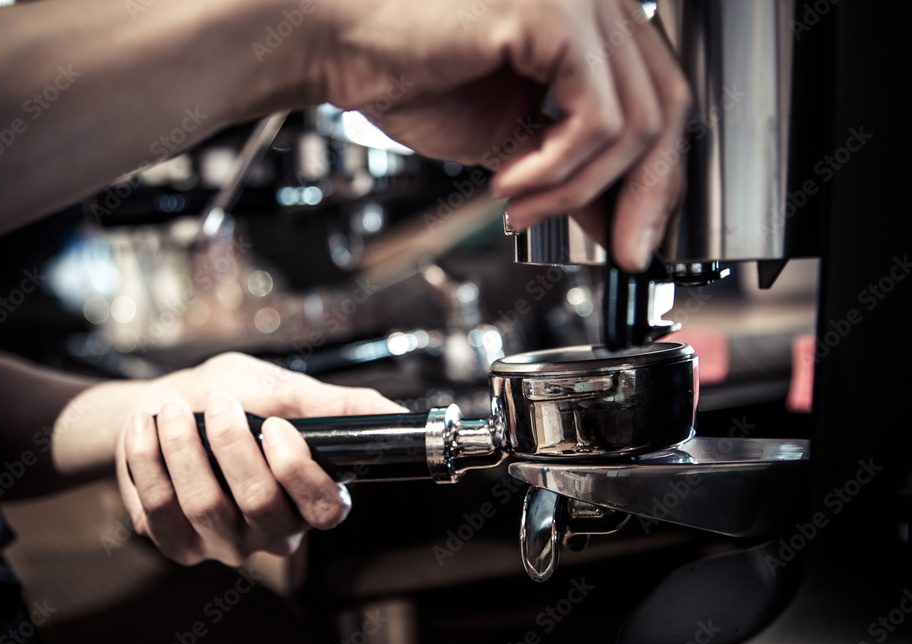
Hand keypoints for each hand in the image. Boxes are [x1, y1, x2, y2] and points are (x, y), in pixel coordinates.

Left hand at [115, 353, 402, 565]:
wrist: (167, 406)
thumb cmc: (235, 397)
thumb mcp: (290, 392)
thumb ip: (341, 408)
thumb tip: (398, 417)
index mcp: (311, 498)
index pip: (325, 510)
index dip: (299, 471)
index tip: (275, 427)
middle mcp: (274, 532)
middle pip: (262, 504)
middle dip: (234, 445)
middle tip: (219, 403)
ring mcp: (225, 543)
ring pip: (207, 506)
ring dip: (184, 447)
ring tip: (172, 409)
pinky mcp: (178, 545)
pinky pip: (160, 509)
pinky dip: (148, 460)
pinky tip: (146, 429)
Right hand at [318, 0, 690, 271]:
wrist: (342, 46)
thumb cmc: (410, 76)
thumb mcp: (512, 141)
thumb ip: (572, 172)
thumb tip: (617, 221)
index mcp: (591, 28)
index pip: (660, 102)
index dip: (657, 179)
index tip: (637, 240)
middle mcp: (597, 2)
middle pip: (665, 111)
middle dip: (642, 198)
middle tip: (616, 252)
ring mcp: (581, 0)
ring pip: (634, 124)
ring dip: (577, 190)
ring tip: (522, 207)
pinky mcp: (553, 15)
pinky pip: (595, 119)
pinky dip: (558, 170)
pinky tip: (509, 181)